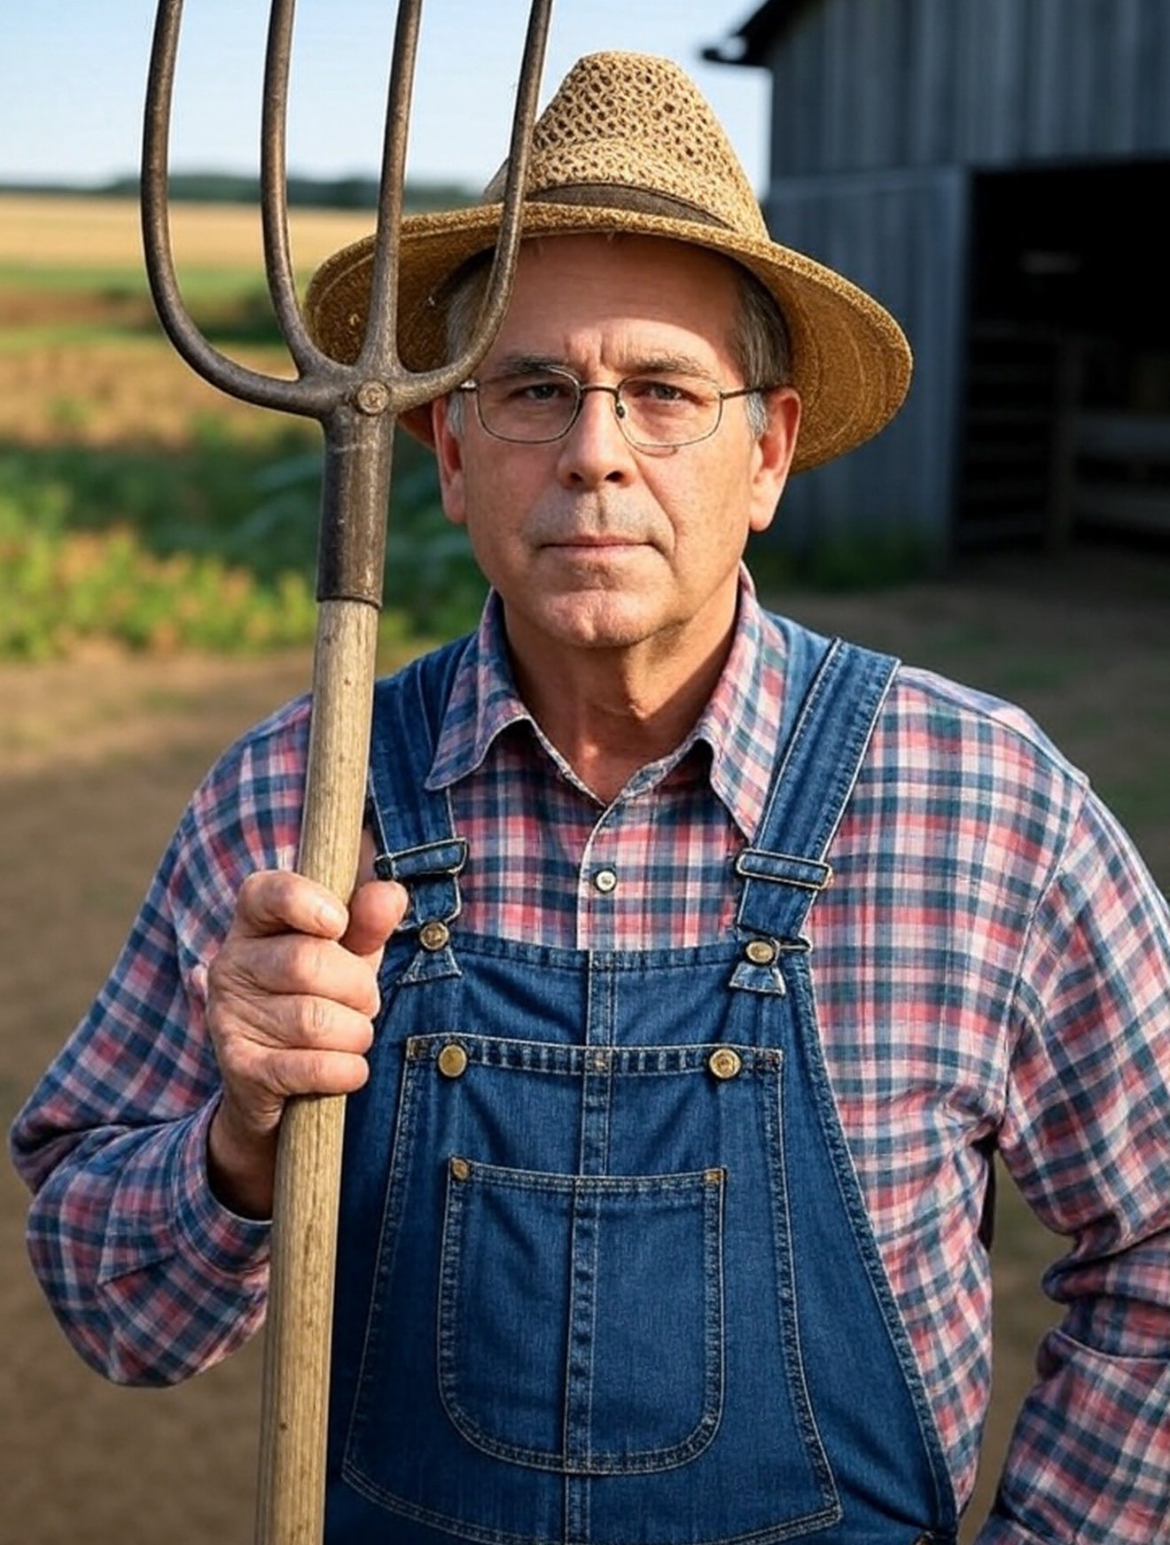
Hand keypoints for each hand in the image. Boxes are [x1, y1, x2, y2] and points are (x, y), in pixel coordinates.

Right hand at [205, 842, 406, 1216]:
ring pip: (315, 1019)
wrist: (278, 1084)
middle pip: (307, 961)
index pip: (270, 892)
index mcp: (254, 922)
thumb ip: (369, 924)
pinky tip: (349, 1070)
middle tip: (365, 1003)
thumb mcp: (348, 955)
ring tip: (353, 1036)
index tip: (339, 923)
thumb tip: (391, 895)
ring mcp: (228, 1015)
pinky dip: (347, 1070)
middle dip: (358, 987)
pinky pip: (312, 1067)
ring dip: (356, 1033)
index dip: (310, 902)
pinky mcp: (239, 1068)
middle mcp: (231, 963)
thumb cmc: (321, 999)